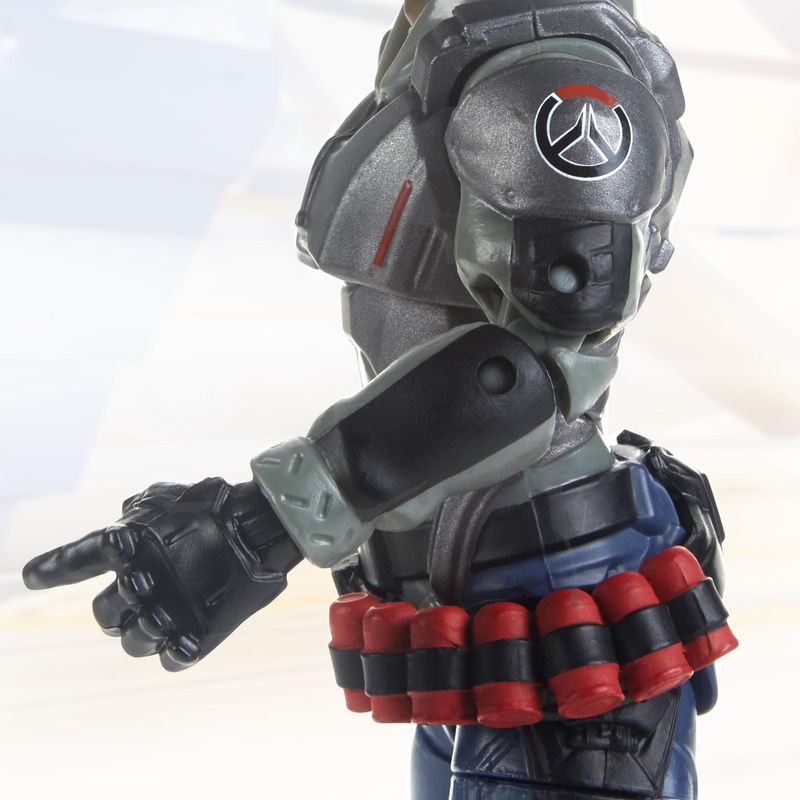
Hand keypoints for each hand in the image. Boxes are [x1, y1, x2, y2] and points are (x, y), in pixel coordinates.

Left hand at [23, 479, 300, 670]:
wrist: (260, 528)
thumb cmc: (215, 506)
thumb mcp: (167, 497)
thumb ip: (137, 513)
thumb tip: (118, 523)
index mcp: (127, 545)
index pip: (77, 560)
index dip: (51, 569)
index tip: (30, 577)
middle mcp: (138, 581)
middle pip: (103, 615)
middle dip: (116, 609)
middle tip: (143, 593)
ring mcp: (165, 613)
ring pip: (133, 642)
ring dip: (145, 631)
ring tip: (167, 613)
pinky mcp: (194, 638)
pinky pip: (170, 658)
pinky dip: (176, 647)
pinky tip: (189, 629)